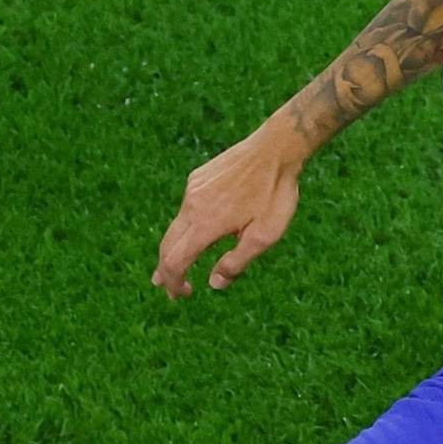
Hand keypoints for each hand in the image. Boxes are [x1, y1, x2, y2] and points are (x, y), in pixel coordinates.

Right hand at [153, 117, 306, 298]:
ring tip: (177, 265)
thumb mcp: (265, 236)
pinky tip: (198, 231)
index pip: (175, 262)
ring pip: (175, 226)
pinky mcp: (198, 178)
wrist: (276, 148)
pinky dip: (186, 227)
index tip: (182, 296)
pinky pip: (186, 208)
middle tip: (172, 289)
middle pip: (167, 246)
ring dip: (174, 249)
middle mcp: (191, 206)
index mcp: (205, 224)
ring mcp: (192, 189)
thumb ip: (237, 262)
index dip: (174, 283)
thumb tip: (214, 283)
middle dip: (166, 271)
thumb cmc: (275, 194)